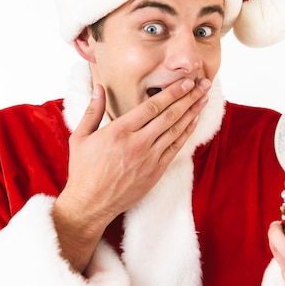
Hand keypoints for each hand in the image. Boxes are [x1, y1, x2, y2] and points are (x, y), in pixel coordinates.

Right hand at [53, 77, 210, 271]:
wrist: (91, 204)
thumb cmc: (84, 170)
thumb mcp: (81, 137)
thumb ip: (93, 111)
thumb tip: (99, 87)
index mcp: (119, 131)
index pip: (152, 106)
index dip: (172, 92)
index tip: (186, 81)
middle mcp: (137, 143)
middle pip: (170, 115)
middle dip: (189, 98)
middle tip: (203, 84)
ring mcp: (149, 159)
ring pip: (176, 131)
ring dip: (192, 113)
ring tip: (203, 99)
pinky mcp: (155, 172)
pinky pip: (175, 149)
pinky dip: (186, 134)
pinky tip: (194, 121)